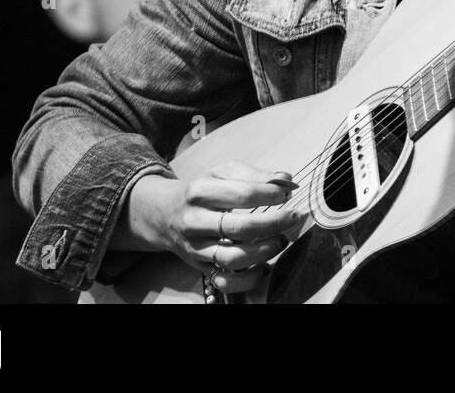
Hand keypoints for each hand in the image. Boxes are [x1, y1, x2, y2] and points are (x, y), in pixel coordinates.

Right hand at [125, 160, 302, 294]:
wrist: (162, 214)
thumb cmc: (201, 190)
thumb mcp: (222, 172)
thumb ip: (255, 174)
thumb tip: (286, 179)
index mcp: (200, 191)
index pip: (241, 194)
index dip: (269, 194)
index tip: (287, 193)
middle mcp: (194, 221)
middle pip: (239, 228)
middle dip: (273, 224)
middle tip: (292, 217)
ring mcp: (196, 248)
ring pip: (233, 258)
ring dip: (264, 252)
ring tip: (282, 239)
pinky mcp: (199, 267)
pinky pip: (224, 281)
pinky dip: (248, 279)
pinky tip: (264, 267)